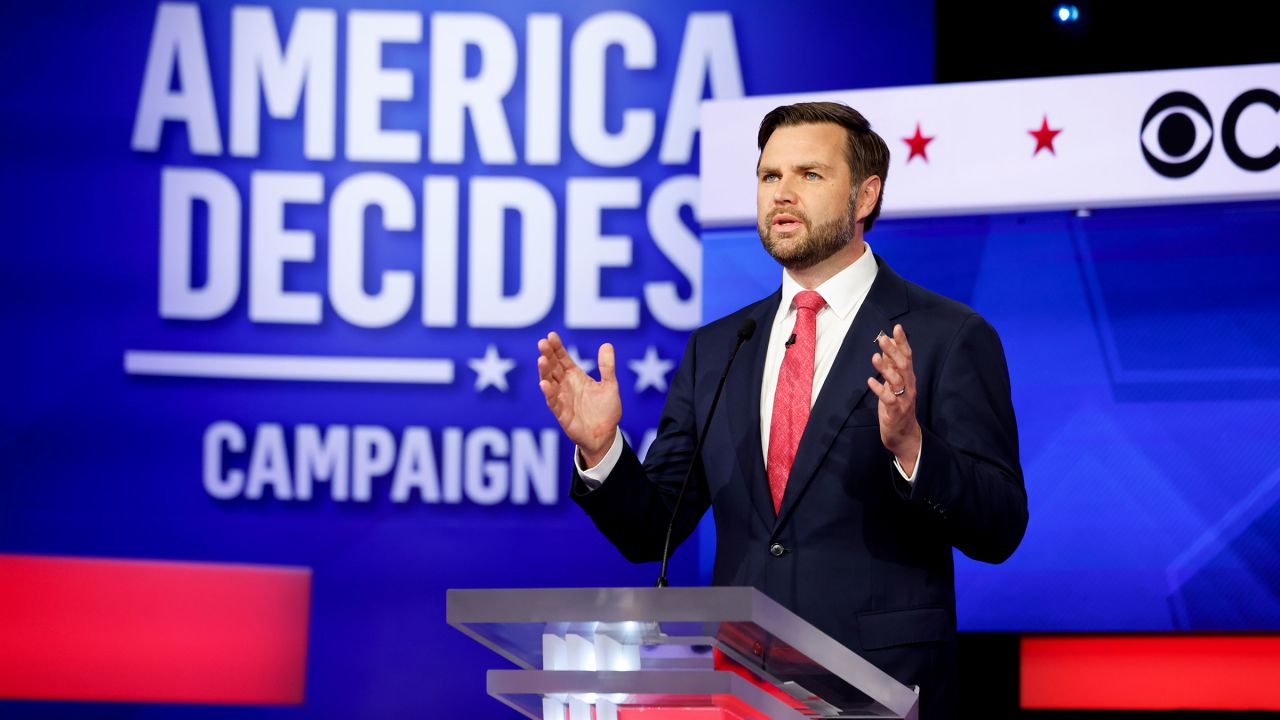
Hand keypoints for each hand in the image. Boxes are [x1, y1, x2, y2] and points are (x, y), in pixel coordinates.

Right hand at [537, 331, 621, 466]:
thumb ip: (607, 367)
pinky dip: (548, 393)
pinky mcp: (561, 413)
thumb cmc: (605, 410)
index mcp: (575, 376)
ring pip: (549, 382)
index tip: (551, 336)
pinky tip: (545, 383)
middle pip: (553, 367)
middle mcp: (565, 385)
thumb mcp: (610, 385)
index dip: (556, 347)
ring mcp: (561, 399)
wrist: (605, 436)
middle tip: (542, 343)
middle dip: (547, 355)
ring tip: (541, 359)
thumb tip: (606, 344)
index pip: (562, 358)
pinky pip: (552, 402)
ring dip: (544, 371)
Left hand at [867, 324, 921, 474]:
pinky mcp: (896, 412)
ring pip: (897, 381)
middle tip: (883, 338)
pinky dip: (880, 390)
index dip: (903, 342)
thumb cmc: (898, 406)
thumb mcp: (894, 384)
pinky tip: (870, 381)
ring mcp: (904, 399)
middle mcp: (909, 386)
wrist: (903, 435)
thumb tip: (887, 345)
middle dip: (894, 351)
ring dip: (886, 369)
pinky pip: (889, 399)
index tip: (896, 327)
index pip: (908, 356)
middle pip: (904, 366)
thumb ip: (891, 365)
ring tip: (874, 357)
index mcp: (908, 378)